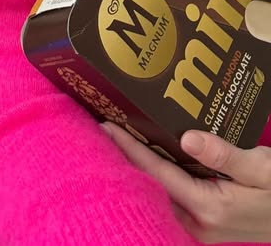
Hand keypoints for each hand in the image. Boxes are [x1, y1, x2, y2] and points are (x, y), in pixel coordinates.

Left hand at [103, 124, 270, 242]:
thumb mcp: (263, 168)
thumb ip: (226, 154)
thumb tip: (188, 137)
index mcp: (209, 207)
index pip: (158, 172)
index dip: (130, 148)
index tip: (107, 127)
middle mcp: (198, 223)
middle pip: (149, 186)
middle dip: (124, 159)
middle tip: (101, 129)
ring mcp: (198, 229)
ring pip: (156, 195)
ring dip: (136, 169)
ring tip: (114, 141)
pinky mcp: (201, 226)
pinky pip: (168, 200)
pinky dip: (152, 178)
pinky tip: (142, 159)